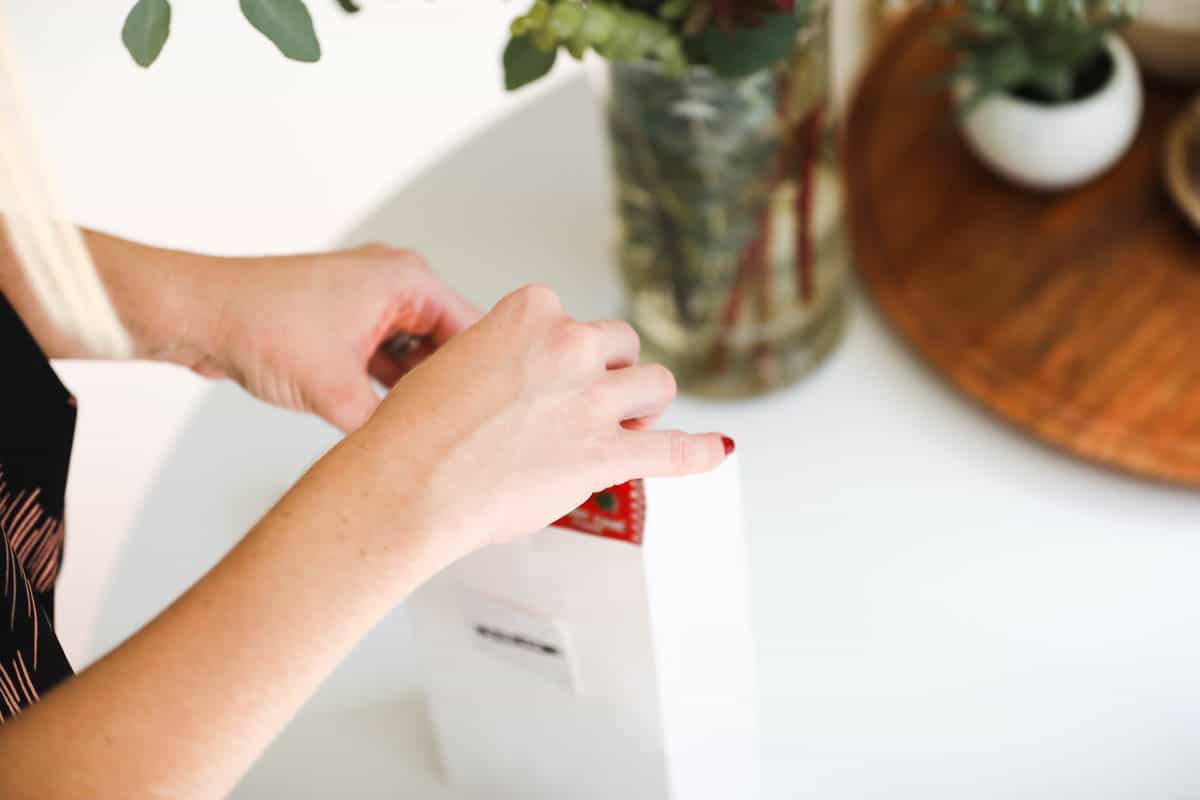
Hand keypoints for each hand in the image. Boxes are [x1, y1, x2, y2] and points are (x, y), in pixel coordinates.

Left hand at [197, 243, 478, 431]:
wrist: (196, 312)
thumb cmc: (257, 324)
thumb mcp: (336, 390)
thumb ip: (387, 426)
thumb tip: (419, 459)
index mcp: (408, 279)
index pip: (475, 330)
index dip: (485, 376)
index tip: (492, 418)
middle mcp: (394, 283)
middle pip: (448, 344)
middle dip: (447, 386)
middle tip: (458, 433)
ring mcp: (369, 301)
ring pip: (415, 354)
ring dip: (414, 390)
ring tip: (424, 430)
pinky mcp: (345, 321)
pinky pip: (386, 357)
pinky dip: (388, 385)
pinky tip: (390, 419)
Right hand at [348, 284, 731, 556]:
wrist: (407, 484)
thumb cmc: (414, 433)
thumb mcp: (454, 364)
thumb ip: (503, 360)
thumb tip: (526, 385)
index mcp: (531, 312)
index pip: (572, 318)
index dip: (565, 353)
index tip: (546, 379)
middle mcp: (569, 346)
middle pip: (623, 345)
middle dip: (612, 372)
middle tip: (591, 403)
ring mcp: (592, 400)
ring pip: (657, 384)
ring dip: (645, 404)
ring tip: (630, 425)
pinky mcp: (606, 454)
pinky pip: (674, 450)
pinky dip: (699, 451)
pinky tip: (715, 451)